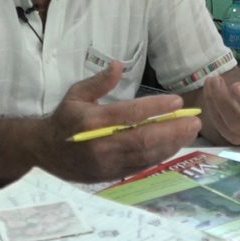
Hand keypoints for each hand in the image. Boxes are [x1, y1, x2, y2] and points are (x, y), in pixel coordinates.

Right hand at [42, 61, 200, 181]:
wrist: (45, 152)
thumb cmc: (65, 119)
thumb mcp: (76, 94)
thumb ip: (99, 81)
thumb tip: (118, 65)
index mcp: (90, 121)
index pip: (128, 115)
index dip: (155, 108)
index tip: (176, 101)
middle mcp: (99, 145)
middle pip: (142, 139)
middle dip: (172, 130)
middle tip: (194, 121)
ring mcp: (106, 163)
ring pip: (145, 156)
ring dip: (171, 145)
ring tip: (190, 132)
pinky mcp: (111, 175)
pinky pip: (141, 166)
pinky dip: (160, 156)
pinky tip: (174, 145)